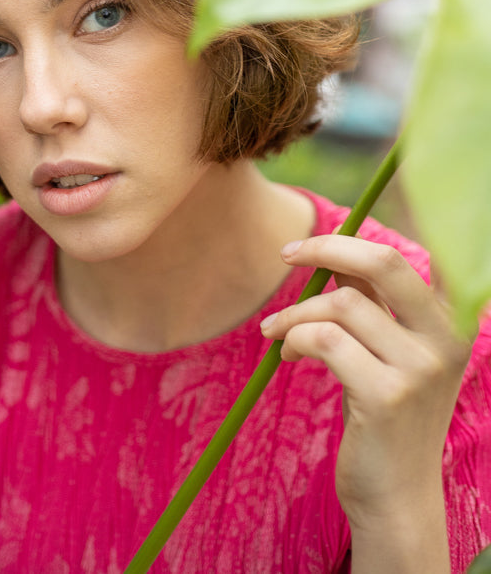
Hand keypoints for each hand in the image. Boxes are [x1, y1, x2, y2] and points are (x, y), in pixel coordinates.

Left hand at [260, 234, 471, 558]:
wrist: (396, 495)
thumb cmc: (386, 413)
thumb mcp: (390, 350)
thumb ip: (373, 301)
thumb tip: (335, 251)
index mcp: (452, 321)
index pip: (418, 256)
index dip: (374, 232)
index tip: (326, 232)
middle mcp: (446, 339)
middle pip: (384, 262)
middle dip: (326, 248)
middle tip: (287, 253)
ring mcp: (419, 369)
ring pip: (341, 305)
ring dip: (295, 312)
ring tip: (277, 331)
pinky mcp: (386, 396)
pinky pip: (325, 340)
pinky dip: (295, 338)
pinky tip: (287, 353)